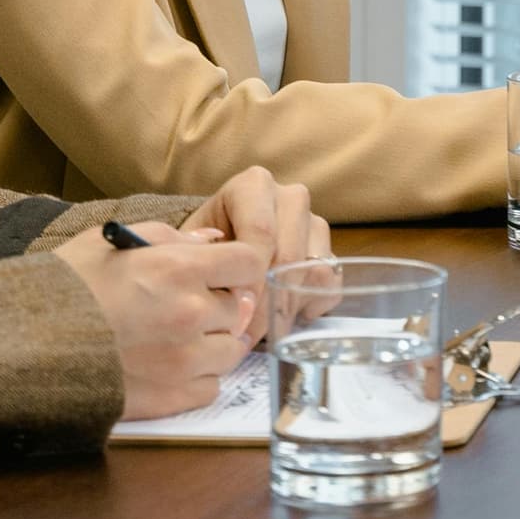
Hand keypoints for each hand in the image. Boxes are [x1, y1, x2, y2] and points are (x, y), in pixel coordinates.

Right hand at [53, 224, 268, 418]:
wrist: (24, 348)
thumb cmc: (64, 288)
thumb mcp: (113, 243)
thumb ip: (171, 237)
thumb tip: (213, 242)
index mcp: (177, 269)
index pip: (249, 262)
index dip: (239, 264)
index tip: (223, 270)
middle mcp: (189, 314)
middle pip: (241, 308)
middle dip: (222, 304)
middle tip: (191, 304)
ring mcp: (182, 360)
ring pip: (231, 350)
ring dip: (215, 342)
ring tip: (180, 336)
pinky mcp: (170, 398)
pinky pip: (210, 387)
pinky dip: (198, 377)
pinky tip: (170, 364)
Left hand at [175, 165, 330, 341]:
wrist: (215, 249)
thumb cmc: (198, 248)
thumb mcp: (189, 248)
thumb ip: (203, 263)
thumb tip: (233, 295)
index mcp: (253, 185)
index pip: (262, 232)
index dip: (251, 277)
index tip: (235, 311)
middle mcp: (290, 197)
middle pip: (290, 253)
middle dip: (269, 300)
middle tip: (250, 333)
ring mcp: (313, 223)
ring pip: (314, 267)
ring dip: (289, 306)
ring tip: (262, 331)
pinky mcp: (327, 250)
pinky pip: (330, 281)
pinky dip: (310, 305)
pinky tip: (283, 318)